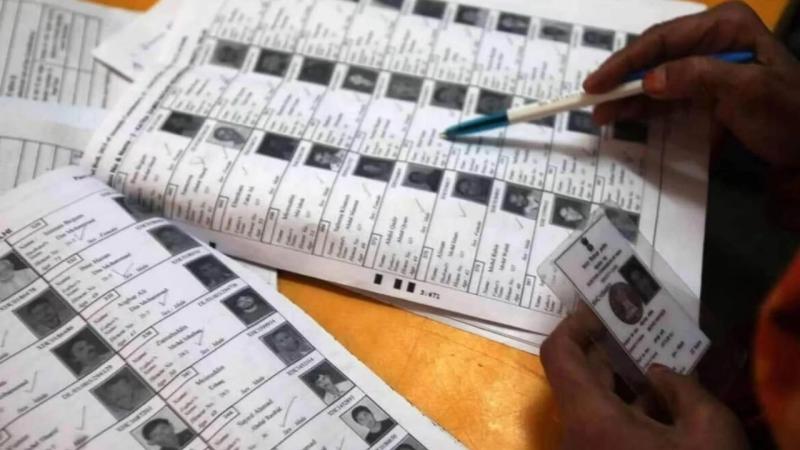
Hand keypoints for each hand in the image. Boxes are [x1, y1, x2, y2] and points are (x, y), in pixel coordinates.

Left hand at [540, 305, 748, 449]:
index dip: (574, 325)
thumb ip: (683, 389)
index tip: (601, 311)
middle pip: (576, 377)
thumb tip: (657, 374)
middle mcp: (574, 434)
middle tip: (635, 327)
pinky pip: (601, 426)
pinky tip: (660, 401)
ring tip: (654, 359)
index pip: (557, 355)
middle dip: (604, 349)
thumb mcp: (709, 431)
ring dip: (618, 379)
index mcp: (589, 417)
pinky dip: (623, 408)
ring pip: (590, 403)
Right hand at [584, 2, 799, 167]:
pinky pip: (667, 98)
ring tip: (601, 115)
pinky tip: (624, 118)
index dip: (626, 61)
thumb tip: (649, 80)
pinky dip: (645, 109)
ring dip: (628, 97)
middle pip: (654, 56)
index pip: (663, 38)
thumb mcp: (746, 91)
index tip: (597, 83)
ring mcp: (708, 68)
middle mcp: (713, 40)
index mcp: (725, 26)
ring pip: (656, 78)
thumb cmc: (788, 114)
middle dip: (622, 79)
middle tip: (591, 100)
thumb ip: (697, 78)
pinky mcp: (706, 94)